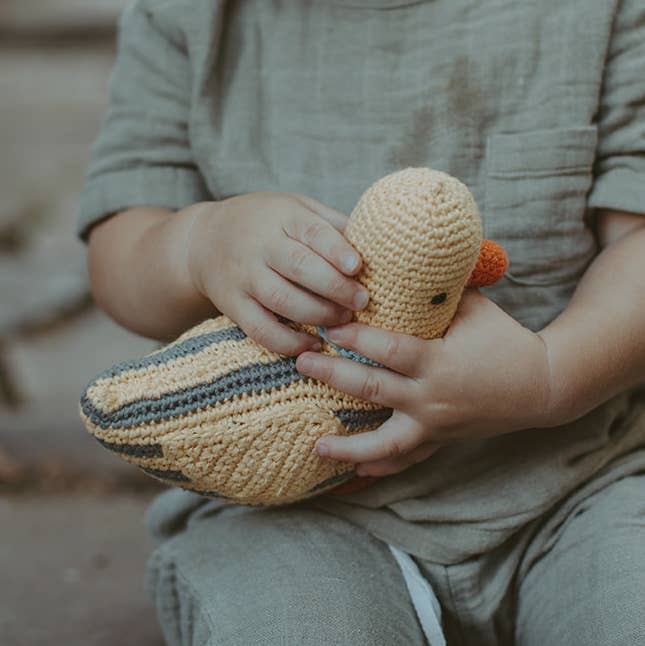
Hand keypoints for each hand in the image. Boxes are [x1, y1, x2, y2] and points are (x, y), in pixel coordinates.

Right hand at [186, 193, 369, 355]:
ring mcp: (243, 277)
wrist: (203, 240)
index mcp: (281, 217)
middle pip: (299, 267)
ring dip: (317, 314)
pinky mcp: (232, 305)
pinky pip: (260, 329)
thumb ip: (331, 224)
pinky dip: (287, 342)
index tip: (358, 267)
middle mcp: (259, 245)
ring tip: (344, 320)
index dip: (336, 250)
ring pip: (281, 299)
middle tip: (362, 302)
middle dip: (334, 287)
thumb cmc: (264, 224)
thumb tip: (377, 246)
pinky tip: (312, 344)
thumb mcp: (295, 208)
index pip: (311, 232)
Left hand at [295, 290, 553, 476]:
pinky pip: (406, 459)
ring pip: (385, 442)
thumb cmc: (505, 339)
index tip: (325, 328)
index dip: (355, 338)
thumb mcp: (475, 309)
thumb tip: (405, 262)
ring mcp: (435, 425)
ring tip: (315, 444)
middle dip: (333, 376)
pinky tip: (354, 468)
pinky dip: (380, 465)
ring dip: (348, 444)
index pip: (388, 349)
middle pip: (373, 389)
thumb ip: (438, 292)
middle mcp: (432, 398)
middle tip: (301, 364)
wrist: (543, 386)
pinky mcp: (440, 440)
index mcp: (439, 361)